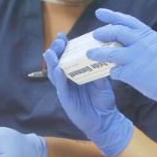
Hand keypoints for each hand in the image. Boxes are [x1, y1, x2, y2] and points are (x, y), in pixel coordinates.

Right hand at [43, 34, 132, 156]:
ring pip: (54, 75)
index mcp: (75, 74)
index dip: (62, 47)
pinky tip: (59, 70)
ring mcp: (65, 90)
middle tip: (57, 42)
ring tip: (51, 52)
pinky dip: (59, 79)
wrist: (106, 120)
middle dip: (55, 51)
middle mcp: (68, 81)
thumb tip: (98, 54)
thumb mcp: (102, 81)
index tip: (61, 36)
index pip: (66, 58)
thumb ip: (97, 69)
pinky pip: (61, 88)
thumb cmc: (103, 100)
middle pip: (57, 63)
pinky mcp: (66, 100)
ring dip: (52, 63)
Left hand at [87, 8, 156, 127]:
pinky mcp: (134, 75)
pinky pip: (116, 72)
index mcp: (151, 36)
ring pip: (111, 52)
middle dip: (103, 32)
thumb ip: (148, 44)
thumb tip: (136, 43)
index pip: (128, 22)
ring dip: (98, 53)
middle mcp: (143, 44)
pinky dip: (112, 73)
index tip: (100, 12)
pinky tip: (111, 74)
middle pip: (117, 32)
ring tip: (90, 54)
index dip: (113, 16)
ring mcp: (138, 59)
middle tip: (94, 35)